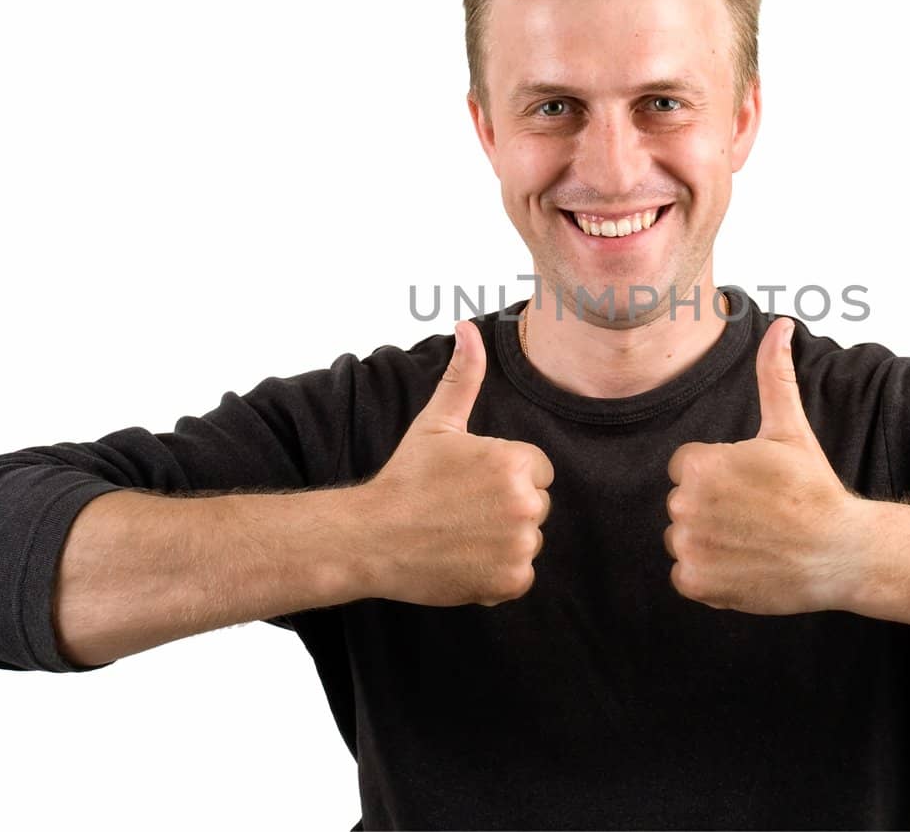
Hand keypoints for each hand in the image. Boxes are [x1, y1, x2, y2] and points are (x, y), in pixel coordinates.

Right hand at [349, 319, 553, 607]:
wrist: (372, 538)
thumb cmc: (406, 478)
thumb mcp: (437, 423)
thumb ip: (463, 375)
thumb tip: (467, 328)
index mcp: (515, 462)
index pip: (536, 469)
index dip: (503, 475)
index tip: (469, 484)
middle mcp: (525, 504)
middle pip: (537, 505)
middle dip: (506, 507)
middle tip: (460, 509)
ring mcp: (519, 546)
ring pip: (528, 539)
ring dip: (503, 541)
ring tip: (459, 534)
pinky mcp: (510, 582)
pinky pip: (521, 575)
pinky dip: (497, 573)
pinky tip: (464, 560)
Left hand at [663, 316, 865, 614]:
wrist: (840, 552)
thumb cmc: (813, 489)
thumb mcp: (789, 428)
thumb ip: (774, 374)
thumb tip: (781, 325)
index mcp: (698, 464)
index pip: (687, 467)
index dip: (721, 476)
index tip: (752, 486)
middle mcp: (684, 505)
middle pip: (682, 502)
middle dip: (713, 507)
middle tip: (756, 513)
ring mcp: (689, 547)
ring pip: (682, 538)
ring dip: (709, 541)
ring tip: (751, 538)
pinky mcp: (696, 583)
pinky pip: (685, 575)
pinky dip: (710, 575)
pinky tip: (744, 564)